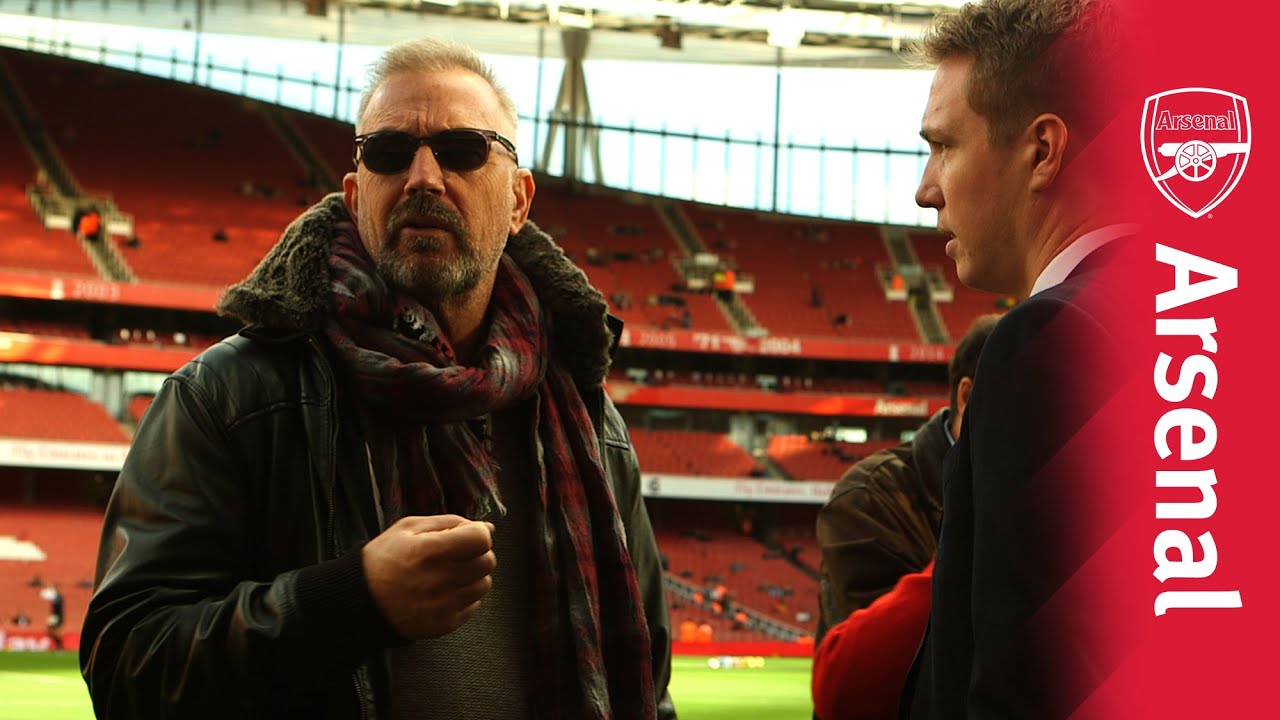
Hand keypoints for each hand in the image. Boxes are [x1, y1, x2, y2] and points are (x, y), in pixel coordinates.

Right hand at [361, 514, 495, 638]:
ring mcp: (442, 605)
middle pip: (487, 562)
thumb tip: (487, 527)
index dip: (478, 534)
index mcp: (428, 550)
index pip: (480, 540)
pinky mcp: (443, 624)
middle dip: (477, 554)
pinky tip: (444, 592)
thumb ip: (450, 522)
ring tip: (449, 574)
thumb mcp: (408, 528)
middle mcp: (437, 579)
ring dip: (472, 577)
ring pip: (484, 585)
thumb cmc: (383, 560)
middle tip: (458, 555)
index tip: (468, 536)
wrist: (360, 601)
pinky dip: (464, 597)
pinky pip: (474, 606)